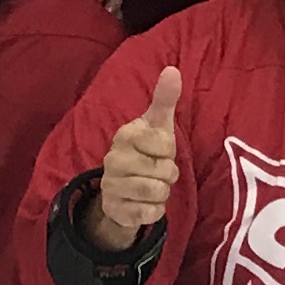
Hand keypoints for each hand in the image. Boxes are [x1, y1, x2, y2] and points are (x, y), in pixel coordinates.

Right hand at [83, 66, 184, 250]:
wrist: (123, 189)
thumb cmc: (146, 151)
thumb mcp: (157, 125)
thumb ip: (165, 99)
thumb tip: (173, 69)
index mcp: (125, 135)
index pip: (165, 144)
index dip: (169, 151)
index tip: (159, 150)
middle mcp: (113, 159)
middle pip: (163, 172)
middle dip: (167, 175)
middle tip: (157, 171)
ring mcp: (111, 186)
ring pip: (156, 193)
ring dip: (162, 193)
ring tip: (152, 186)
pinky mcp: (115, 210)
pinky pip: (149, 214)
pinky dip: (154, 211)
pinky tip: (145, 204)